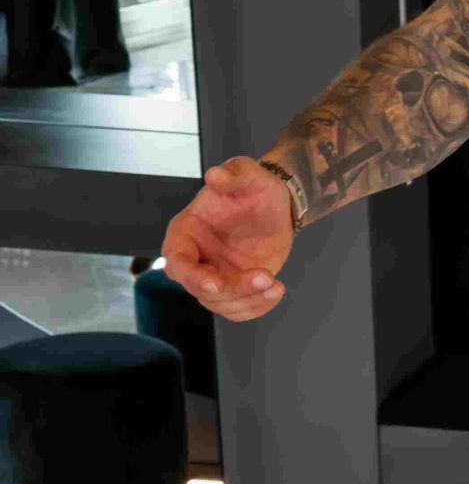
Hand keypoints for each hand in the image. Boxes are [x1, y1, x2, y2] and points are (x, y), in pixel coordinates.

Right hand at [160, 157, 295, 320]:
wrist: (276, 206)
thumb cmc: (255, 187)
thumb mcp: (249, 174)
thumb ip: (233, 174)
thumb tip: (214, 174)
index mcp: (186, 231)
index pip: (177, 260)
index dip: (191, 276)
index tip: (215, 283)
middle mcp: (195, 258)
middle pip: (200, 288)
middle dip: (232, 289)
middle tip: (265, 276)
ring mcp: (214, 275)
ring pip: (221, 303)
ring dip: (249, 300)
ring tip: (275, 284)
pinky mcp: (234, 287)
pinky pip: (239, 309)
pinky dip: (257, 307)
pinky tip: (276, 290)